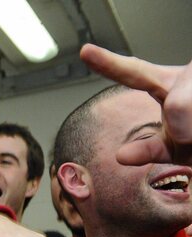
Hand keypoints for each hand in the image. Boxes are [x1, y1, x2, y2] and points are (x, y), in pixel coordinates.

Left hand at [81, 44, 191, 165]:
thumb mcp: (176, 149)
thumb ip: (149, 150)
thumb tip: (122, 155)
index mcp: (168, 86)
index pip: (134, 73)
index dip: (109, 63)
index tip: (84, 52)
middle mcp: (185, 76)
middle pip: (178, 106)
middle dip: (186, 127)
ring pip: (188, 116)